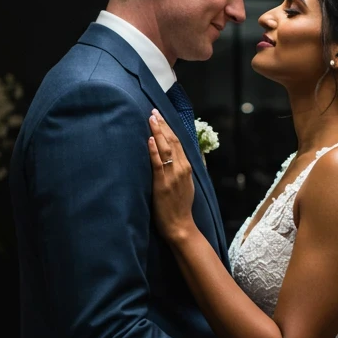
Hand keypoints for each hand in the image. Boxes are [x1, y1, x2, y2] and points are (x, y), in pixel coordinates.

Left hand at [147, 110, 195, 244]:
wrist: (180, 226)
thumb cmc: (180, 207)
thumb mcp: (186, 185)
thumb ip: (181, 170)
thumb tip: (175, 158)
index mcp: (187, 168)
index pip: (178, 143)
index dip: (169, 128)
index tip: (161, 116)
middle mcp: (181, 169)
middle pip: (172, 142)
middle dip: (163, 125)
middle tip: (154, 111)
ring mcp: (172, 176)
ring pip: (166, 149)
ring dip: (158, 132)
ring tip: (151, 118)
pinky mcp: (162, 184)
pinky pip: (158, 163)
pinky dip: (154, 150)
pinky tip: (150, 139)